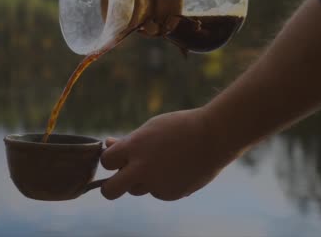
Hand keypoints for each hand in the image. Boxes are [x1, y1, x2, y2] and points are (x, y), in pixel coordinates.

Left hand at [100, 108, 242, 200]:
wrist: (214, 137)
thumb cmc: (180, 127)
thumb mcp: (150, 128)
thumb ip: (128, 141)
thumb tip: (108, 145)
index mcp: (134, 147)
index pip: (106, 161)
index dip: (110, 160)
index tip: (116, 158)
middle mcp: (142, 168)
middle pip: (110, 191)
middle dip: (109, 188)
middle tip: (116, 181)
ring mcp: (157, 184)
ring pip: (137, 190)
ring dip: (141, 181)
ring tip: (160, 163)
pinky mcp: (171, 194)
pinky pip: (157, 192)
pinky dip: (161, 184)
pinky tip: (176, 169)